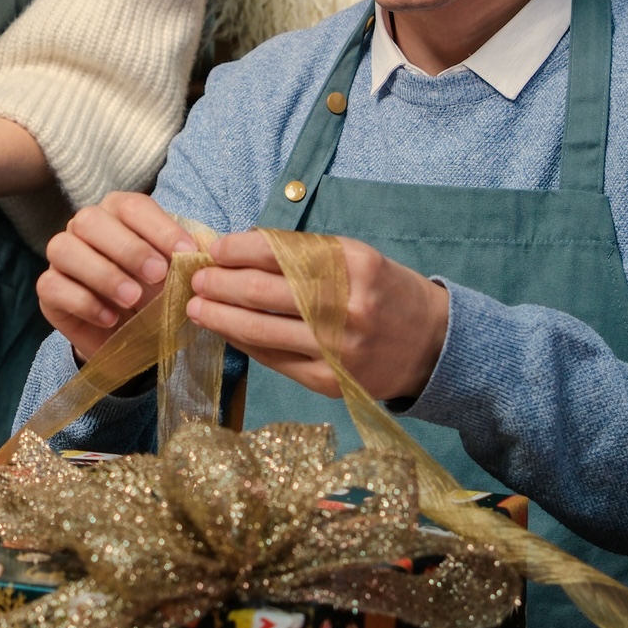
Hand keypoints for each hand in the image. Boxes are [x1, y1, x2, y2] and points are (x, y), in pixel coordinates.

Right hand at [38, 192, 199, 363]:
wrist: (124, 334)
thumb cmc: (151, 293)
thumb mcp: (173, 276)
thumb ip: (184, 261)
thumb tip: (205, 255)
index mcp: (117, 213)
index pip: (132, 206)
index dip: (159, 227)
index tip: (187, 253)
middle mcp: (84, 227)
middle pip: (92, 221)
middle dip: (128, 247)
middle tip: (158, 275)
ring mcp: (61, 257)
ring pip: (64, 248)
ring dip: (103, 273)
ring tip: (132, 298)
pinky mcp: (48, 289)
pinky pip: (53, 285)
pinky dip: (84, 302)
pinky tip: (111, 318)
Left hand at [186, 232, 448, 402]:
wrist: (433, 345)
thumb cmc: (383, 292)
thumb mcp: (356, 258)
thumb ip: (303, 254)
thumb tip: (241, 247)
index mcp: (354, 265)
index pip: (280, 253)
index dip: (239, 251)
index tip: (214, 250)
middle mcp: (347, 306)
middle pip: (264, 293)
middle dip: (221, 285)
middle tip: (195, 279)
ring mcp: (338, 347)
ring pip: (263, 330)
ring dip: (222, 318)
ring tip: (196, 308)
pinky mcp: (332, 380)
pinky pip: (276, 360)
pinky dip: (246, 344)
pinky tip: (227, 332)